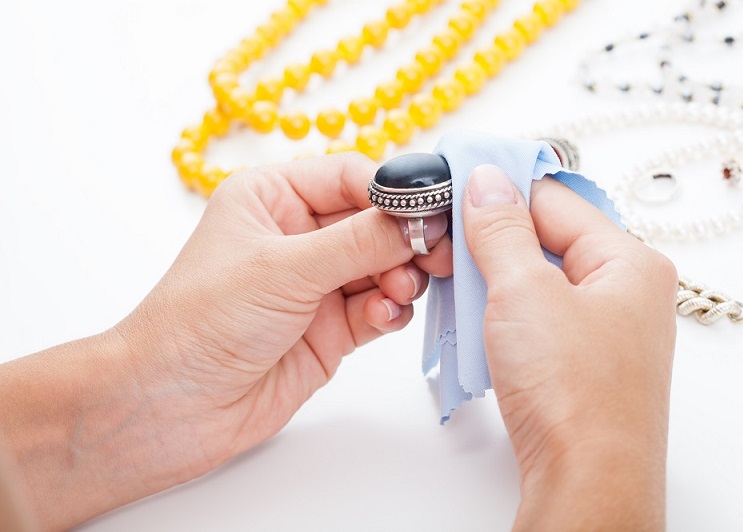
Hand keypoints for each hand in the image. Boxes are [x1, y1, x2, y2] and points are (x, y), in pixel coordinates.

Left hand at [0, 153, 452, 529]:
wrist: (171, 407)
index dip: (395, 191)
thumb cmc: (200, 323)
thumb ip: (360, 241)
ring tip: (398, 290)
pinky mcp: (332, 329)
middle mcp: (298, 236)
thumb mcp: (284, 268)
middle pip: (376, 222)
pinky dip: (391, 310)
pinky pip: (380, 308)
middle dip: (407, 237)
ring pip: (385, 266)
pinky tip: (383, 317)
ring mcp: (317, 285)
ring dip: (402, 275)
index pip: (351, 177)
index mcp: (273, 198)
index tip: (433, 208)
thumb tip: (422, 215)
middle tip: (436, 252)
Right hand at [462, 165, 676, 530]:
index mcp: (630, 262)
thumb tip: (486, 182)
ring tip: (451, 283)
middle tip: (443, 241)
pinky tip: (473, 323)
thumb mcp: (525, 292)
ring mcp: (603, 332)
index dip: (502, 188)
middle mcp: (624, 293)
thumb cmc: (573, 393)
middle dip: (491, 241)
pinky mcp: (581, 365)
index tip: (456, 181)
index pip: (555, 200)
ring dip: (491, 281)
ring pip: (536, 283)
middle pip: (546, 241)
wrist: (586, 482)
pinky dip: (501, 315)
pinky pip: (536, 320)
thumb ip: (501, 231)